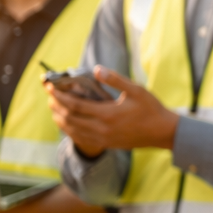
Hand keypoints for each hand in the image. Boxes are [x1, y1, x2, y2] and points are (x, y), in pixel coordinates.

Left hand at [45, 66, 178, 156]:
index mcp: (107, 114)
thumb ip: (115, 80)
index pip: (75, 105)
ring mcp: (103, 138)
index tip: (50, 88)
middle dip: (56, 106)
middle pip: (70, 118)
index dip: (60, 96)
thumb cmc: (151, 109)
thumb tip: (97, 69)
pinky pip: (82, 139)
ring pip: (73, 130)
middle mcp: (102, 128)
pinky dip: (71, 131)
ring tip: (54, 109)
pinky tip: (68, 125)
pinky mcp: (106, 144)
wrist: (162, 132)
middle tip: (50, 96)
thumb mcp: (136, 90)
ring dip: (61, 119)